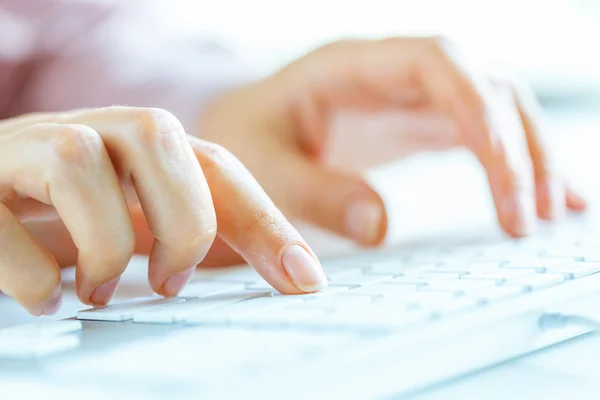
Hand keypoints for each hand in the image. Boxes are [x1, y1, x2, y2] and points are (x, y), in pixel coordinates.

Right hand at [0, 107, 326, 315]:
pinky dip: (35, 273)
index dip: (265, 220)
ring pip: (76, 159)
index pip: (216, 165)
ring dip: (104, 243)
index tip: (303, 279)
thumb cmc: (63, 210)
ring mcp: (23, 153)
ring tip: (103, 290)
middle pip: (156, 133)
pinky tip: (50, 297)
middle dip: (182, 220)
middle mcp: (86, 134)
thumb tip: (284, 276)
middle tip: (171, 279)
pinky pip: (0, 219)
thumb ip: (189, 231)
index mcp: (134, 146)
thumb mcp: (134, 215)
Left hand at [198, 36, 585, 260]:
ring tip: (557, 212)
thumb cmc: (246, 143)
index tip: (503, 174)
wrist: (244, 139)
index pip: (438, 64)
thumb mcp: (260, 167)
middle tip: (532, 217)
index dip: (479, 110)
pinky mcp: (417, 127)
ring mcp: (409, 99)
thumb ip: (312, 192)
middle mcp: (391, 74)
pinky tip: (540, 198)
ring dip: (531, 155)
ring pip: (495, 108)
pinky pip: (481, 135)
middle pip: (481, 85)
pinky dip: (515, 165)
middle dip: (517, 145)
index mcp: (352, 66)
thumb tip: (379, 225)